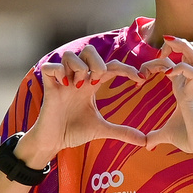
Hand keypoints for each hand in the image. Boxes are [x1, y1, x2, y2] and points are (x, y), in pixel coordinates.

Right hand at [26, 45, 155, 162]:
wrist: (53, 141)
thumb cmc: (74, 131)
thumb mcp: (101, 129)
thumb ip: (122, 132)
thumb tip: (144, 141)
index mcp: (91, 84)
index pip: (111, 66)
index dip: (126, 69)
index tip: (140, 80)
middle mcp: (78, 78)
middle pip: (89, 51)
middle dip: (97, 62)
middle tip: (97, 80)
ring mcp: (63, 80)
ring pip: (70, 55)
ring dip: (79, 67)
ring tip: (78, 85)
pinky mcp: (48, 87)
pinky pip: (50, 67)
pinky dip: (58, 71)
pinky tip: (64, 84)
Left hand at [141, 36, 192, 162]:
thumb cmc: (192, 139)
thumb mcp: (168, 135)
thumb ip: (156, 136)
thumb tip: (146, 144)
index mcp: (182, 89)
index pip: (172, 63)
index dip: (157, 61)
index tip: (141, 74)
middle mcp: (189, 84)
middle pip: (189, 52)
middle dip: (175, 43)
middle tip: (161, 46)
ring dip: (182, 46)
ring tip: (168, 43)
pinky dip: (180, 67)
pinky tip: (166, 73)